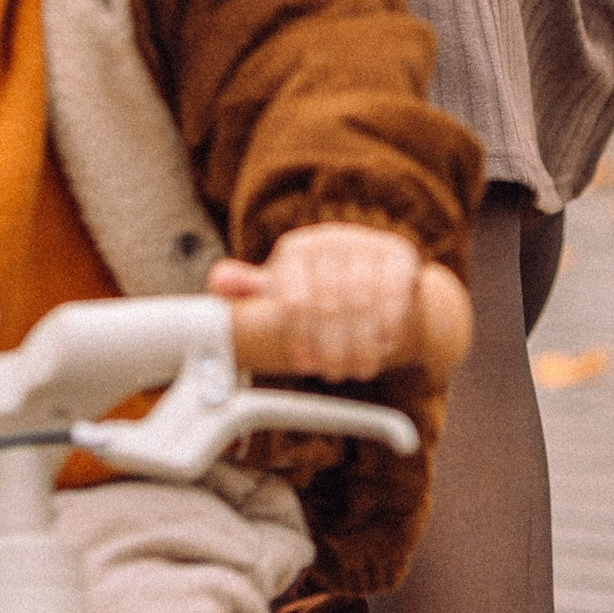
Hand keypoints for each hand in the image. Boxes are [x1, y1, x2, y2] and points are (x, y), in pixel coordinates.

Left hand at [226, 224, 423, 382]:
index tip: (304, 363)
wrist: (383, 281)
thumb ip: (252, 288)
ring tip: (355, 368)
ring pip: (361, 302)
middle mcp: (330, 240)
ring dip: (359, 343)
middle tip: (331, 372)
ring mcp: (365, 245)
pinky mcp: (397, 256)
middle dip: (330, 346)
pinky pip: (394, 294)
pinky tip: (382, 345)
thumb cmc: (325, 291)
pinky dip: (387, 326)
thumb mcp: (288, 289)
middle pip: (327, 303)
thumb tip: (216, 281)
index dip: (297, 335)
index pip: (292, 295)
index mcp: (297, 250)